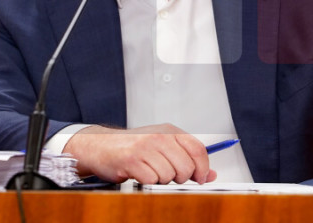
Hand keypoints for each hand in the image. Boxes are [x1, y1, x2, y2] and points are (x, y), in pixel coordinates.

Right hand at [64, 123, 216, 184]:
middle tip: (169, 175)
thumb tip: (210, 174)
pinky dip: (147, 182)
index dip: (203, 168)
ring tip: (150, 171)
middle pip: (186, 166)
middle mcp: (159, 136)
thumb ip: (187, 159)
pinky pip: (151, 180)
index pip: (197, 149)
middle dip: (180, 177)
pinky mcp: (131, 160)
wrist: (101, 146)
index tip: (200, 178)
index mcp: (169, 131)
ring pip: (169, 176)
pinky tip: (139, 173)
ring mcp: (145, 147)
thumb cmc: (133, 147)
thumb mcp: (163, 147)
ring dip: (161, 180)